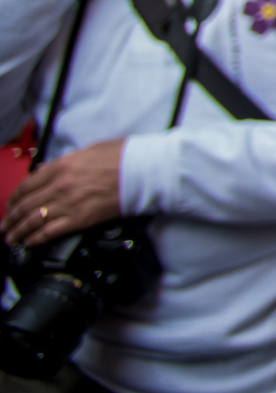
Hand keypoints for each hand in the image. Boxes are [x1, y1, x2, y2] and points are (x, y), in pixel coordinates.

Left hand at [3, 140, 125, 248]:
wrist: (145, 171)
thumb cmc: (123, 157)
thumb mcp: (89, 150)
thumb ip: (63, 162)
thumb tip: (44, 170)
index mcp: (61, 166)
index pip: (27, 185)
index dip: (14, 198)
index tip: (10, 205)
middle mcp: (60, 186)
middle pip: (25, 206)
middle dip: (11, 218)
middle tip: (4, 226)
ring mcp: (69, 204)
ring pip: (33, 221)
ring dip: (18, 231)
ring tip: (11, 238)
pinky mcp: (80, 220)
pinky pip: (50, 232)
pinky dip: (35, 239)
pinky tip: (29, 242)